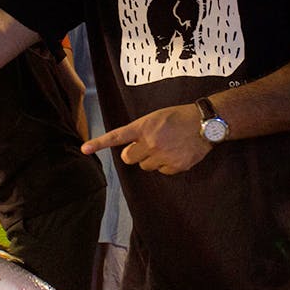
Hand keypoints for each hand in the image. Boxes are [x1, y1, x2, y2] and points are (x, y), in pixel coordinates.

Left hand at [82, 104, 212, 174]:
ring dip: (151, 160)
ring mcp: (163, 155)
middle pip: (129, 159)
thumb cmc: (180, 117)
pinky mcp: (175, 166)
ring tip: (167, 147)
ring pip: (145, 167)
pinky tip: (177, 153)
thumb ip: (142, 130)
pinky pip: (162, 172)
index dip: (99, 143)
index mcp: (144, 126)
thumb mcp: (157, 117)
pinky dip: (167, 166)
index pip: (117, 136)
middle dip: (135, 154)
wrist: (205, 123)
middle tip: (147, 146)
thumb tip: (132, 147)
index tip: (84, 149)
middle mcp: (150, 142)